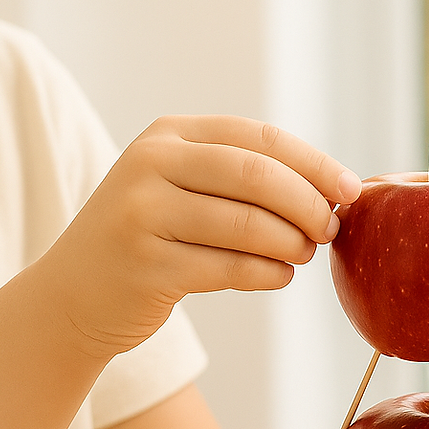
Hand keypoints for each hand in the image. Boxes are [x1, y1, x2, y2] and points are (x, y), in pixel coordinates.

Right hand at [36, 117, 361, 357]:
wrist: (76, 293)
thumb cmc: (152, 238)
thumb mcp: (184, 189)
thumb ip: (243, 180)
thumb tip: (334, 193)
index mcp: (169, 136)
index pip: (259, 138)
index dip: (314, 164)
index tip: (352, 191)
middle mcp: (151, 165)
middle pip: (257, 177)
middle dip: (308, 205)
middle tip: (330, 230)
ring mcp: (144, 215)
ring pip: (247, 225)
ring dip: (291, 244)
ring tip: (304, 254)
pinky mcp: (147, 267)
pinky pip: (230, 268)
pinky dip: (268, 273)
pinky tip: (280, 276)